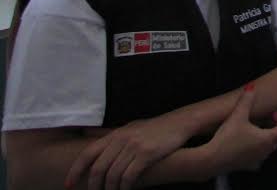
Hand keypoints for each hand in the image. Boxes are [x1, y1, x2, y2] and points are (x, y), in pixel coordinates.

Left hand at [65, 111, 193, 189]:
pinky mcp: (146, 154)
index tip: (68, 185)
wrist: (180, 123)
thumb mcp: (129, 127)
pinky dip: (124, 188)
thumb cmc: (153, 128)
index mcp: (115, 134)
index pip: (87, 154)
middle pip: (99, 169)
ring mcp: (134, 146)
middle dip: (94, 187)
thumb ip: (109, 134)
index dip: (75, 171)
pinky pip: (129, 177)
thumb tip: (85, 134)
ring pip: (113, 176)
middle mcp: (122, 139)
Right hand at [201, 86, 276, 176]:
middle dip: (276, 127)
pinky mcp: (247, 166)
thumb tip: (252, 87)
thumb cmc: (228, 137)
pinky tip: (247, 144)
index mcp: (268, 139)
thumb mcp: (238, 115)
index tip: (272, 112)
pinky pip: (258, 157)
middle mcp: (265, 152)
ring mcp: (257, 161)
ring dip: (267, 138)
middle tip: (267, 118)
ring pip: (269, 148)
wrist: (212, 159)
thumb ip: (247, 99)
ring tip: (256, 129)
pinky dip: (258, 149)